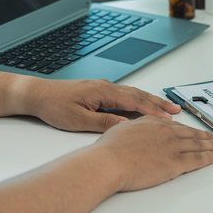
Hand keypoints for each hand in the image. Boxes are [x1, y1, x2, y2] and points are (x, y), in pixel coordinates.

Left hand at [21, 78, 181, 131]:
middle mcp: (106, 87)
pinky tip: (145, 105)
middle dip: (159, 103)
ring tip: (167, 107)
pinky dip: (140, 100)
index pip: (135, 101)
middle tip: (177, 110)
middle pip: (139, 95)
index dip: (153, 111)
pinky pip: (126, 95)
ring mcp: (104, 88)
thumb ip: (103, 122)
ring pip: (134, 93)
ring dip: (151, 101)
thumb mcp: (78, 120)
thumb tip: (125, 125)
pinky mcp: (100, 92)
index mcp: (103, 92)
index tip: (168, 118)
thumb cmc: (53, 106)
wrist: (36, 94)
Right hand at [93, 117, 212, 191]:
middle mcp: (165, 132)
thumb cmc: (108, 151)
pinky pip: (196, 159)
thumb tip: (139, 131)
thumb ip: (136, 129)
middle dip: (206, 136)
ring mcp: (171, 147)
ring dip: (212, 145)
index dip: (189, 130)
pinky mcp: (174, 162)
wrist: (108, 162)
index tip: (197, 131)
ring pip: (197, 145)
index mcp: (153, 123)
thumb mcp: (122, 130)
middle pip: (191, 134)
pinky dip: (208, 157)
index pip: (177, 126)